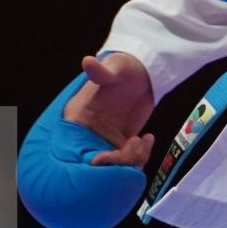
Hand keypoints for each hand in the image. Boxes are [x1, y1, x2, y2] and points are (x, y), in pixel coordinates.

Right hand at [63, 53, 155, 167]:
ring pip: (115, 166)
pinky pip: (128, 161)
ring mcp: (104, 140)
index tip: (112, 155)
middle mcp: (87, 134)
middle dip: (118, 162)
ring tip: (143, 140)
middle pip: (97, 165)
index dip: (96, 160)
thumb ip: (101, 72)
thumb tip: (88, 61)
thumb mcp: (114, 69)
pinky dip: (140, 156)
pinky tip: (148, 138)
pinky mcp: (121, 143)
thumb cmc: (124, 68)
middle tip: (135, 145)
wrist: (142, 73)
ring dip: (132, 159)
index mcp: (77, 119)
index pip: (78, 151)